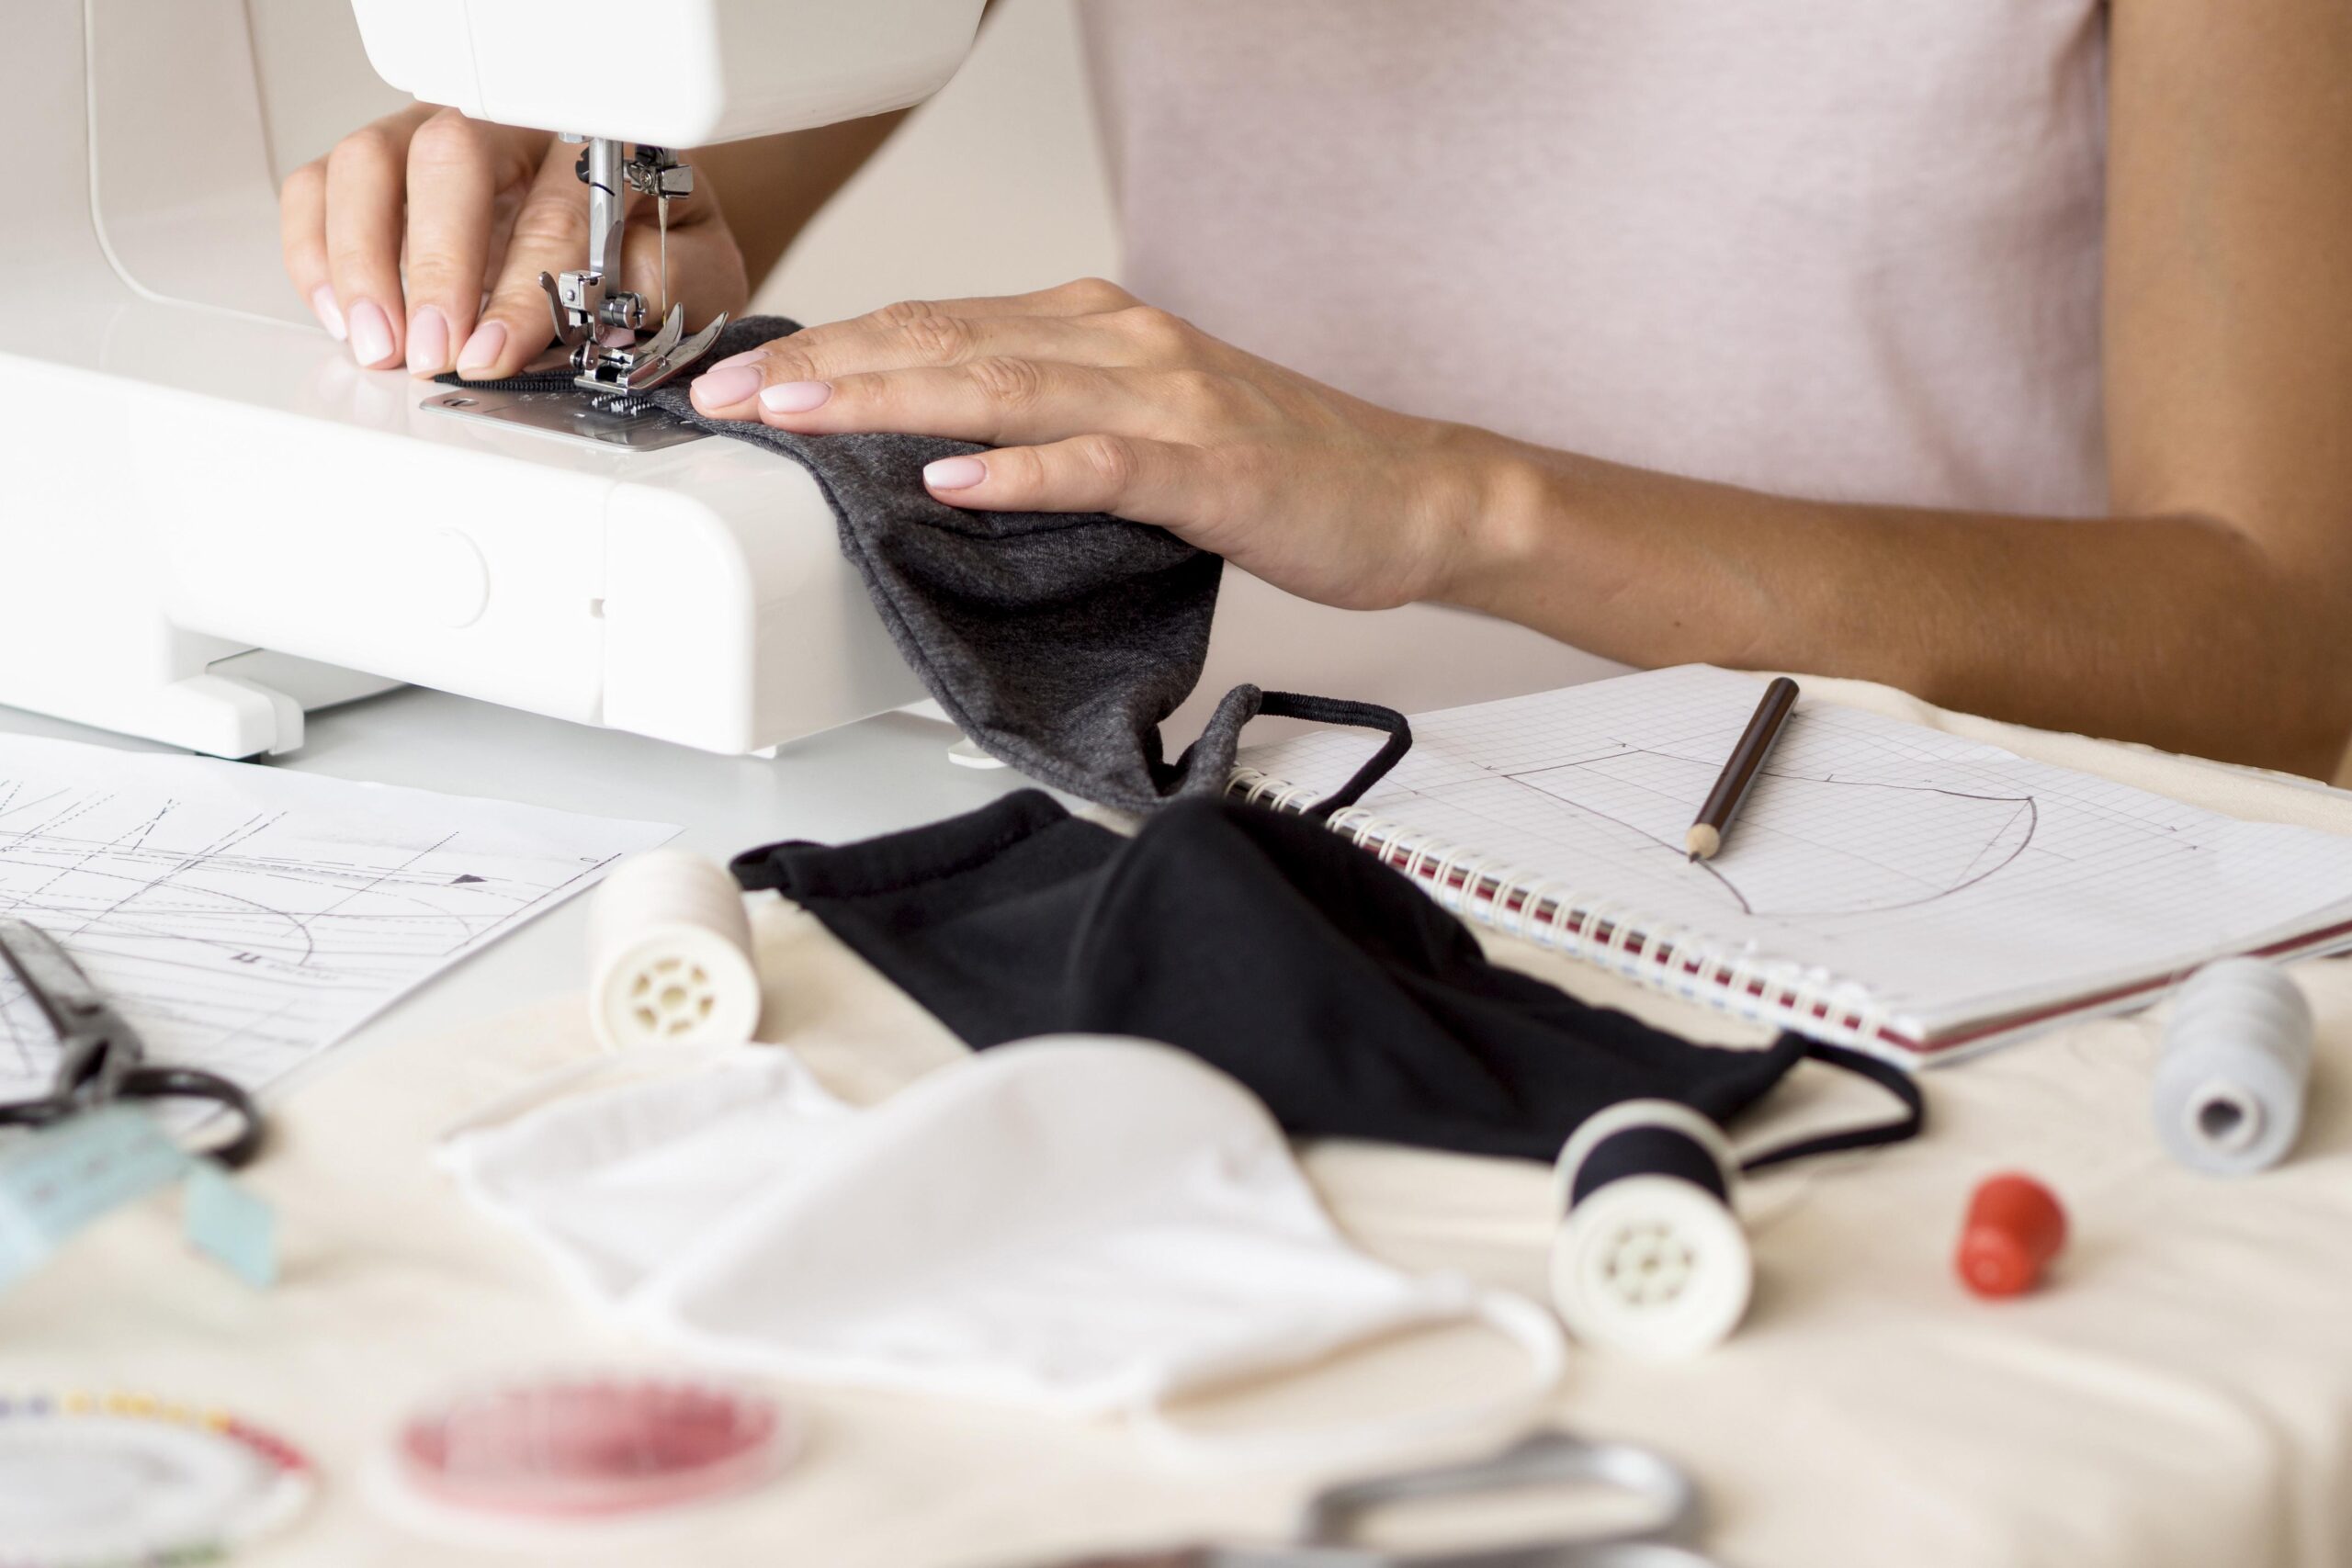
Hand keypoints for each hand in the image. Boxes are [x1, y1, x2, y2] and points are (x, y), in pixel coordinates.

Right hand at [279, 105, 748, 378]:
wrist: (639, 219)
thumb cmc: (658, 244)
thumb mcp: (698, 268)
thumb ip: (672, 284)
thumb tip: (610, 311)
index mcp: (597, 144)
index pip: (555, 208)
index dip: (520, 288)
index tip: (494, 351)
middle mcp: (507, 127)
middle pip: (447, 158)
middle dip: (432, 266)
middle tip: (431, 352)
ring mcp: (433, 136)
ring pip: (371, 162)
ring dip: (361, 260)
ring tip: (378, 346)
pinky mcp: (382, 166)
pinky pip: (320, 184)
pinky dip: (316, 251)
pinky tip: (342, 315)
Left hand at [684, 279, 1508, 611]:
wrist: (1413, 493)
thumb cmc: (1283, 470)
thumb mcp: (1144, 426)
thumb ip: (1048, 424)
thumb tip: (937, 450)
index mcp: (1099, 331)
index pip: (937, 324)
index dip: (831, 348)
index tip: (746, 379)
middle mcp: (1122, 345)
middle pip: (944, 341)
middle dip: (823, 368)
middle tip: (728, 396)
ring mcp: (1167, 401)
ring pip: (1000, 387)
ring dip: (885, 399)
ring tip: (796, 417)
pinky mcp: (1210, 468)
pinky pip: (1099, 466)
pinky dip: (1020, 473)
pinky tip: (952, 481)